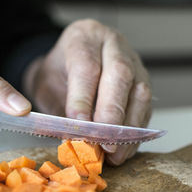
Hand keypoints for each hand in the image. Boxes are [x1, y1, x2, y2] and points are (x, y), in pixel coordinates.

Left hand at [23, 19, 151, 164]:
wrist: (66, 63)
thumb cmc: (56, 74)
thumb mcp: (46, 85)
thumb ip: (59, 107)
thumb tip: (74, 137)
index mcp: (83, 38)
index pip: (86, 67)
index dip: (83, 99)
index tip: (79, 126)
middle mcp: (112, 45)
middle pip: (120, 75)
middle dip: (112, 113)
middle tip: (103, 142)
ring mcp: (133, 61)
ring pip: (140, 91)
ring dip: (128, 127)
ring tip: (115, 153)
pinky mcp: (143, 81)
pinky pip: (146, 106)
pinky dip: (136, 131)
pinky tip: (125, 149)